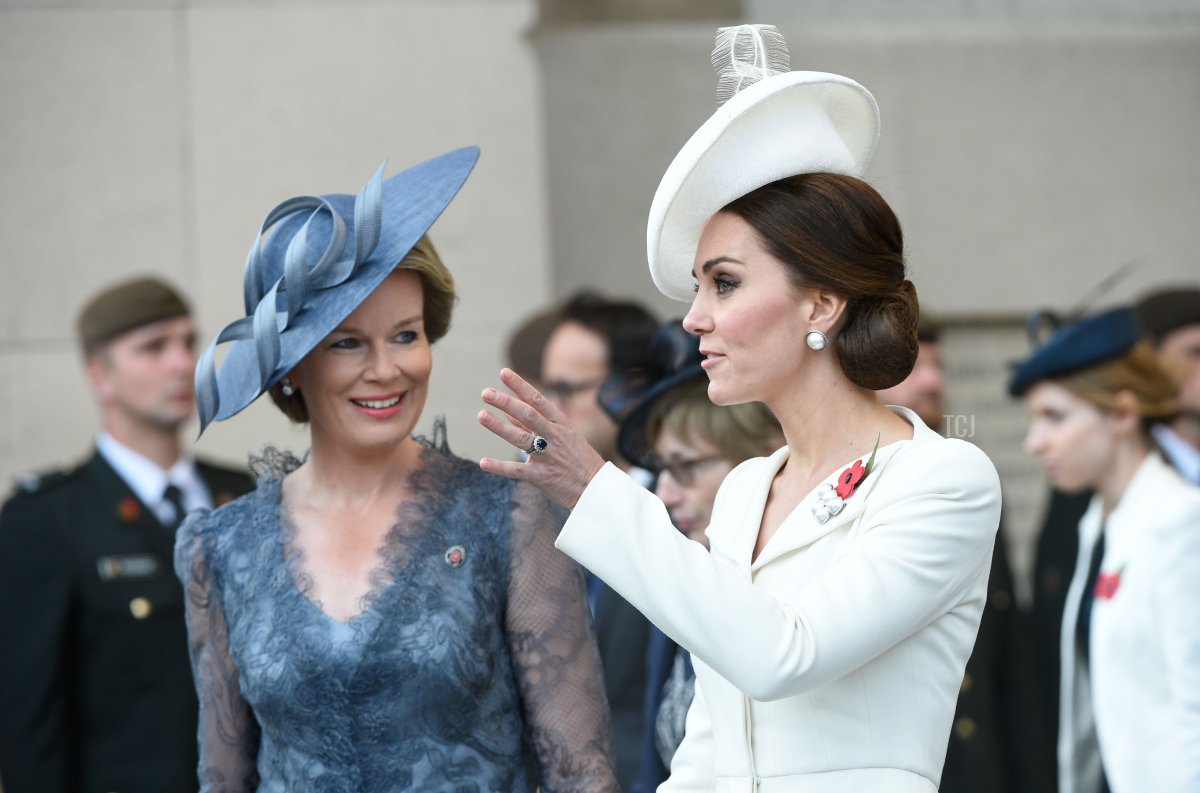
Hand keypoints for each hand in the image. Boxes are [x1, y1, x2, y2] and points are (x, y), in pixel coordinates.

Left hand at [478, 369, 605, 508]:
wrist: (597, 488)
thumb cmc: (578, 460)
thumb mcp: (563, 436)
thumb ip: (533, 425)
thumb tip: (507, 411)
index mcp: (560, 424)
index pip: (538, 400)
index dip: (520, 386)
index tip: (504, 373)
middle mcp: (554, 437)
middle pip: (528, 415)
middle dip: (506, 402)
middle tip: (486, 393)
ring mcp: (548, 456)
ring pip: (521, 439)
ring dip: (500, 427)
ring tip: (481, 415)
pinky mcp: (542, 476)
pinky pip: (518, 470)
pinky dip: (500, 467)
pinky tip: (484, 462)